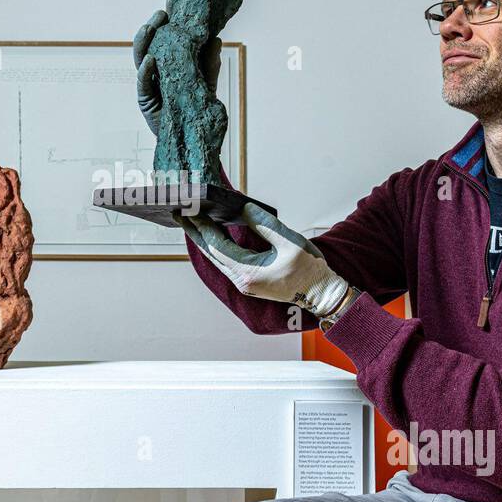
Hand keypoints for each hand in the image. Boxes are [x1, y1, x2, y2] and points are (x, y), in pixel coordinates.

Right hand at [133, 9, 222, 136]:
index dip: (168, 19)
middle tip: (161, 12)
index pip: (166, 36)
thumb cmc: (196, 109)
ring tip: (151, 27)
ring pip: (141, 58)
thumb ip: (210, 63)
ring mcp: (149, 83)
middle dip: (154, 25)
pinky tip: (150, 60)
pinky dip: (145, 72)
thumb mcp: (207, 83)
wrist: (191, 137)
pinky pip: (142, 84)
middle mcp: (157, 70)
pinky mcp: (146, 101)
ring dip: (144, 41)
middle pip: (150, 43)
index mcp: (170, 62)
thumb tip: (218, 38)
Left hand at [174, 203, 348, 316]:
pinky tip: (211, 235)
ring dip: (204, 240)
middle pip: (211, 254)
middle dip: (196, 233)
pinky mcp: (249, 281)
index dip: (204, 227)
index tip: (191, 211)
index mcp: (249, 274)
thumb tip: (244, 208)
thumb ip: (265, 224)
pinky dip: (217, 247)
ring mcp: (244, 283)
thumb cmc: (309, 269)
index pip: (218, 247)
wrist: (321, 293)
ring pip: (217, 258)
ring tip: (191, 222)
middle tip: (180, 214)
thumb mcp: (290, 242)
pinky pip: (226, 261)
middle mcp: (242, 281)